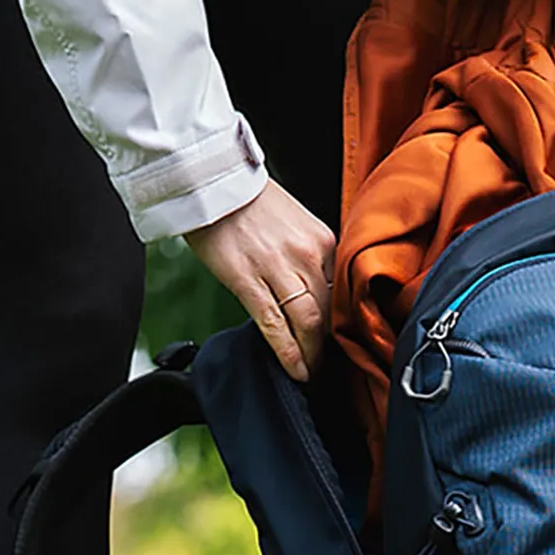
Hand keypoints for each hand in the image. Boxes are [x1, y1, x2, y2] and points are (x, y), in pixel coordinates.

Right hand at [185, 180, 334, 382]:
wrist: (213, 182)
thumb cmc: (249, 201)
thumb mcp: (295, 222)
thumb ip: (308, 255)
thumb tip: (313, 290)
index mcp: (322, 240)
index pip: (340, 291)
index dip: (340, 322)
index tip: (338, 341)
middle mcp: (307, 255)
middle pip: (328, 311)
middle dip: (329, 345)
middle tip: (327, 366)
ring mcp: (279, 268)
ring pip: (308, 323)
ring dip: (311, 355)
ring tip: (310, 373)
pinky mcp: (247, 280)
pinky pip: (274, 325)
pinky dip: (288, 352)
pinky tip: (294, 369)